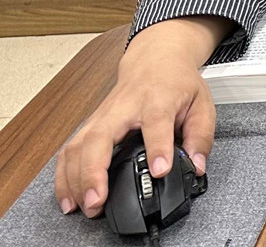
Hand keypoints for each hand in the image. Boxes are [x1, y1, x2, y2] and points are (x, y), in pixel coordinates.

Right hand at [54, 16, 227, 218]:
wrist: (156, 58)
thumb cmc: (177, 82)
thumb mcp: (201, 104)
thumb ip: (201, 137)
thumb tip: (197, 166)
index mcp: (157, 100)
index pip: (155, 123)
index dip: (158, 148)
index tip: (159, 171)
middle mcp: (123, 109)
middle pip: (99, 137)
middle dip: (93, 172)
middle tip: (97, 202)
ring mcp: (102, 117)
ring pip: (77, 146)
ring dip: (73, 179)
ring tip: (80, 207)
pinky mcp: (90, 125)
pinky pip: (69, 151)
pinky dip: (63, 176)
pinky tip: (67, 198)